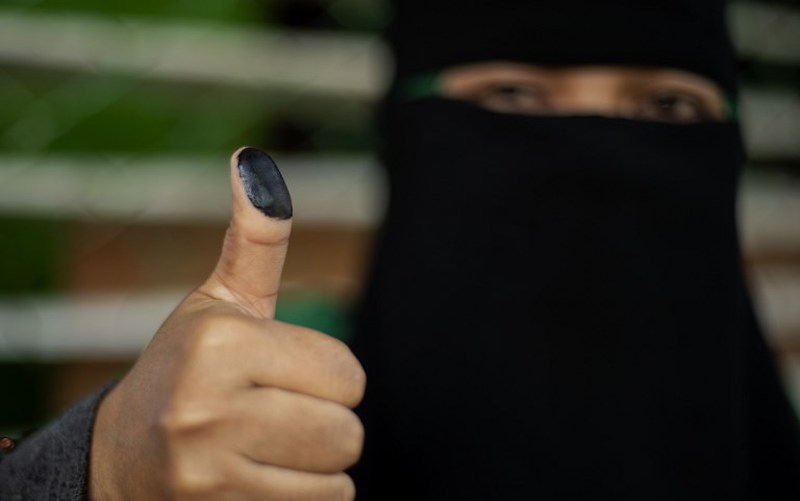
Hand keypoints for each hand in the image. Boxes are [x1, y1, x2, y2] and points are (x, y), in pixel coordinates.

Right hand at [89, 147, 365, 499]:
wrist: (121, 458)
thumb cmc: (187, 368)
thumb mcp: (218, 302)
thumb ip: (255, 239)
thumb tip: (254, 159)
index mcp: (220, 343)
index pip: (347, 374)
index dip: (330, 377)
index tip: (288, 376)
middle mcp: (209, 408)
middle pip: (346, 432)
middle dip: (326, 424)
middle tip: (278, 416)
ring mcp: (209, 472)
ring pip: (338, 479)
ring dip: (317, 466)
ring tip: (267, 449)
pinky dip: (304, 499)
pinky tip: (259, 480)